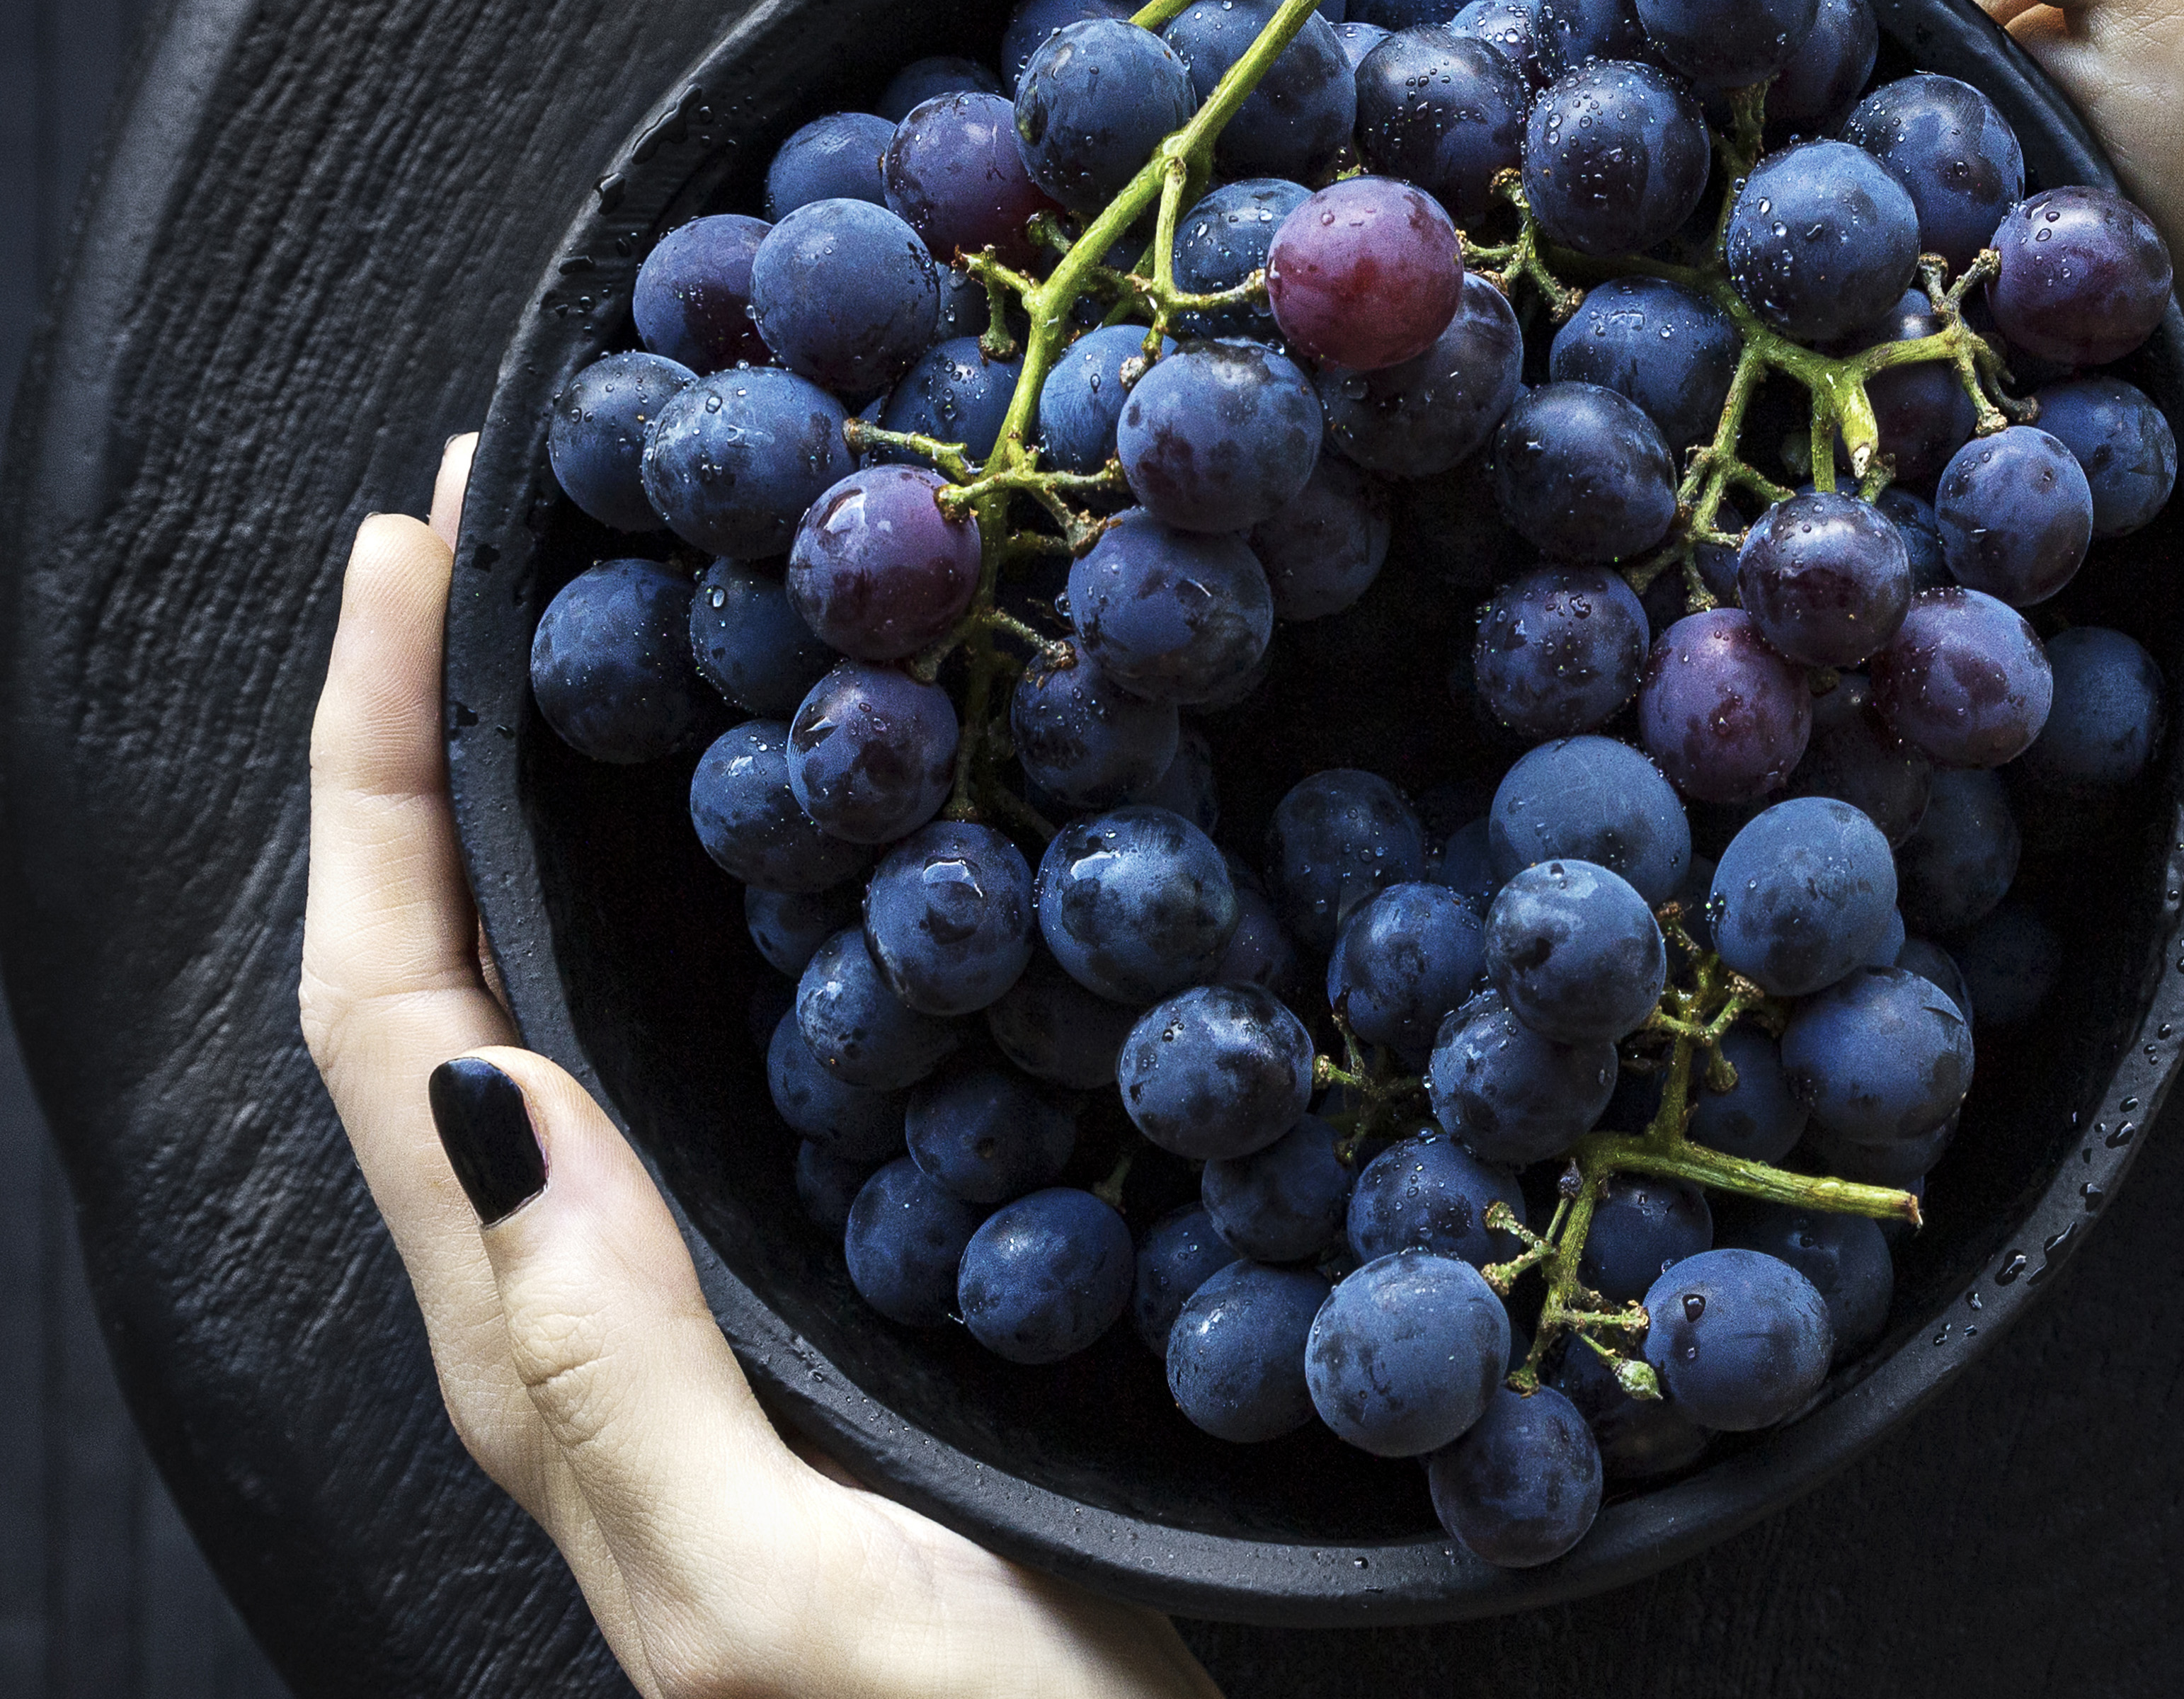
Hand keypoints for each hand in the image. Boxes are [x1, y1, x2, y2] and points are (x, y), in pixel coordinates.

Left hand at [299, 436, 1220, 1698]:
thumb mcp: (775, 1591)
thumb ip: (616, 1373)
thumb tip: (503, 1097)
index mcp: (540, 1358)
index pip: (391, 1020)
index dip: (371, 774)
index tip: (413, 557)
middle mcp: (580, 1314)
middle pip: (435, 987)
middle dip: (429, 749)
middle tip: (498, 540)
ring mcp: (692, 1309)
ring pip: (554, 1020)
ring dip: (540, 822)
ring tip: (616, 647)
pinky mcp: (807, 1309)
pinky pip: (690, 1078)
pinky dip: (684, 930)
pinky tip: (792, 860)